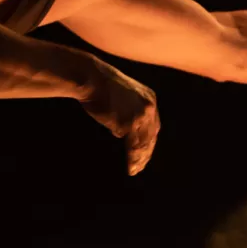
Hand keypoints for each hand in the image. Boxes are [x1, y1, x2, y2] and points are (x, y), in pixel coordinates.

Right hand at [80, 57, 160, 173]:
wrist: (92, 77)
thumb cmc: (100, 86)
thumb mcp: (121, 97)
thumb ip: (126, 113)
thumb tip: (121, 133)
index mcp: (149, 98)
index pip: (154, 125)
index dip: (149, 141)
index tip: (145, 154)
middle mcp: (149, 107)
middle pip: (152, 136)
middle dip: (146, 153)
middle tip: (140, 167)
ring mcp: (140, 115)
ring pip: (144, 143)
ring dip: (140, 159)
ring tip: (134, 170)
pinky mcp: (130, 122)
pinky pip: (134, 145)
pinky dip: (132, 157)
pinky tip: (130, 166)